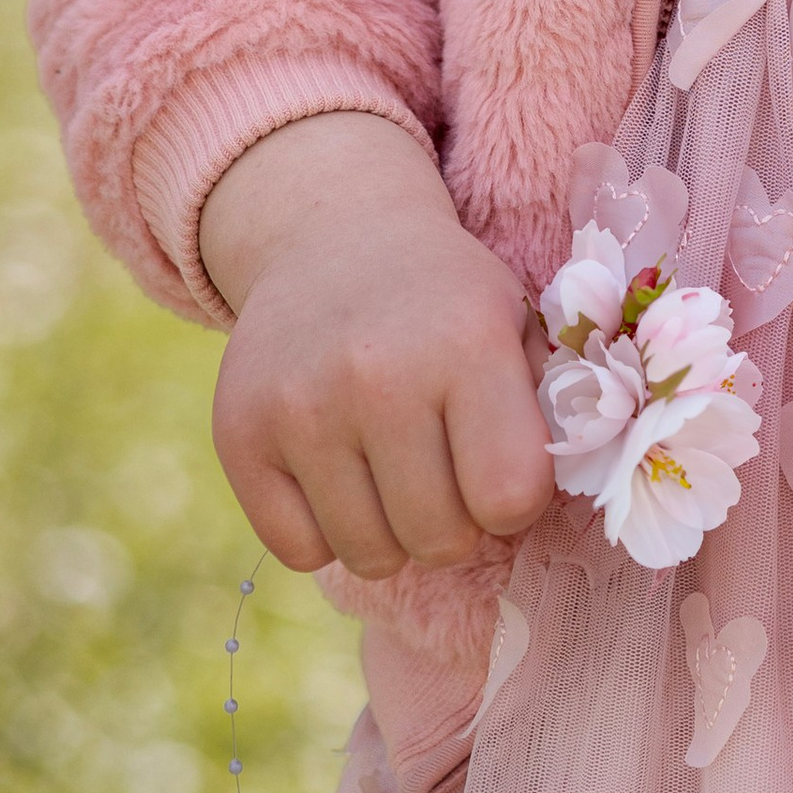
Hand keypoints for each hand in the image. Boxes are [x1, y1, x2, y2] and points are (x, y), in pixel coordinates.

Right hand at [203, 112, 554, 578]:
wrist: (331, 237)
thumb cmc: (445, 298)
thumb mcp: (515, 321)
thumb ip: (550, 408)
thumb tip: (553, 496)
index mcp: (467, 343)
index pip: (510, 496)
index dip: (514, 499)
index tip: (502, 469)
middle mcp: (379, 375)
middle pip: (439, 539)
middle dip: (454, 522)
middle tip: (445, 472)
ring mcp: (300, 408)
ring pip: (369, 555)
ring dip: (391, 533)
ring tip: (394, 472)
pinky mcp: (239, 436)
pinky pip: (300, 553)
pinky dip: (325, 533)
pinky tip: (338, 474)